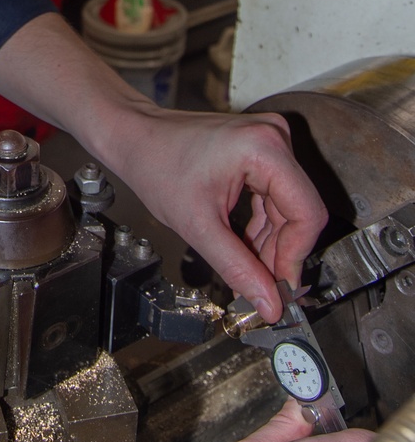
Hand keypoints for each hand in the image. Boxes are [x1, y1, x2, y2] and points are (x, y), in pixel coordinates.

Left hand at [0, 14, 326, 323]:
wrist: (135, 137)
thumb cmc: (155, 165)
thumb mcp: (197, 226)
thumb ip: (238, 268)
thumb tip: (269, 304)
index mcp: (265, 148)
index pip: (307, 213)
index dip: (296, 256)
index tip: (282, 288)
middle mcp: (275, 138)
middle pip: (298, 212)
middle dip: (280, 253)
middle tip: (263, 288)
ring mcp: (270, 141)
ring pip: (288, 209)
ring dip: (270, 243)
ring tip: (249, 269)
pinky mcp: (262, 150)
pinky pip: (275, 197)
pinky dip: (261, 226)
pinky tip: (245, 245)